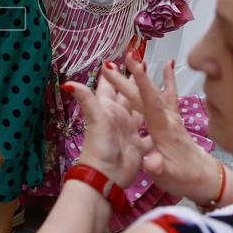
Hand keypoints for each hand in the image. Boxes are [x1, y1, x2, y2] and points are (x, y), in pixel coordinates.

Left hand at [63, 66, 149, 188]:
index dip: (113, 73)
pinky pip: (150, 131)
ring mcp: (129, 130)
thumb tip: (67, 83)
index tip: (119, 57)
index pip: (109, 85)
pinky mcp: (139, 144)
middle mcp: (119, 116)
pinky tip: (165, 117)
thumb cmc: (99, 146)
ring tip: (156, 86)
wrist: (107, 176)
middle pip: (127, 95)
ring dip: (146, 99)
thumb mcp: (95, 119)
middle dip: (134, 81)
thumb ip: (86, 99)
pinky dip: (156, 125)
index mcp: (108, 108)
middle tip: (143, 65)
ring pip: (139, 110)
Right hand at [101, 54, 217, 204]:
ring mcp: (172, 117)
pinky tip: (168, 64)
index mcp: (162, 131)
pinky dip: (168, 79)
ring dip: (142, 75)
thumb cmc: (183, 178)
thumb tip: (151, 162)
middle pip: (146, 94)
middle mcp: (167, 119)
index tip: (135, 66)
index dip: (143, 84)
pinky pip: (169, 95)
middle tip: (115, 62)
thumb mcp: (168, 177)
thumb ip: (158, 168)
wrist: (205, 178)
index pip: (151, 103)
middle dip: (130, 77)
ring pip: (154, 91)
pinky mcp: (174, 118)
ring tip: (131, 57)